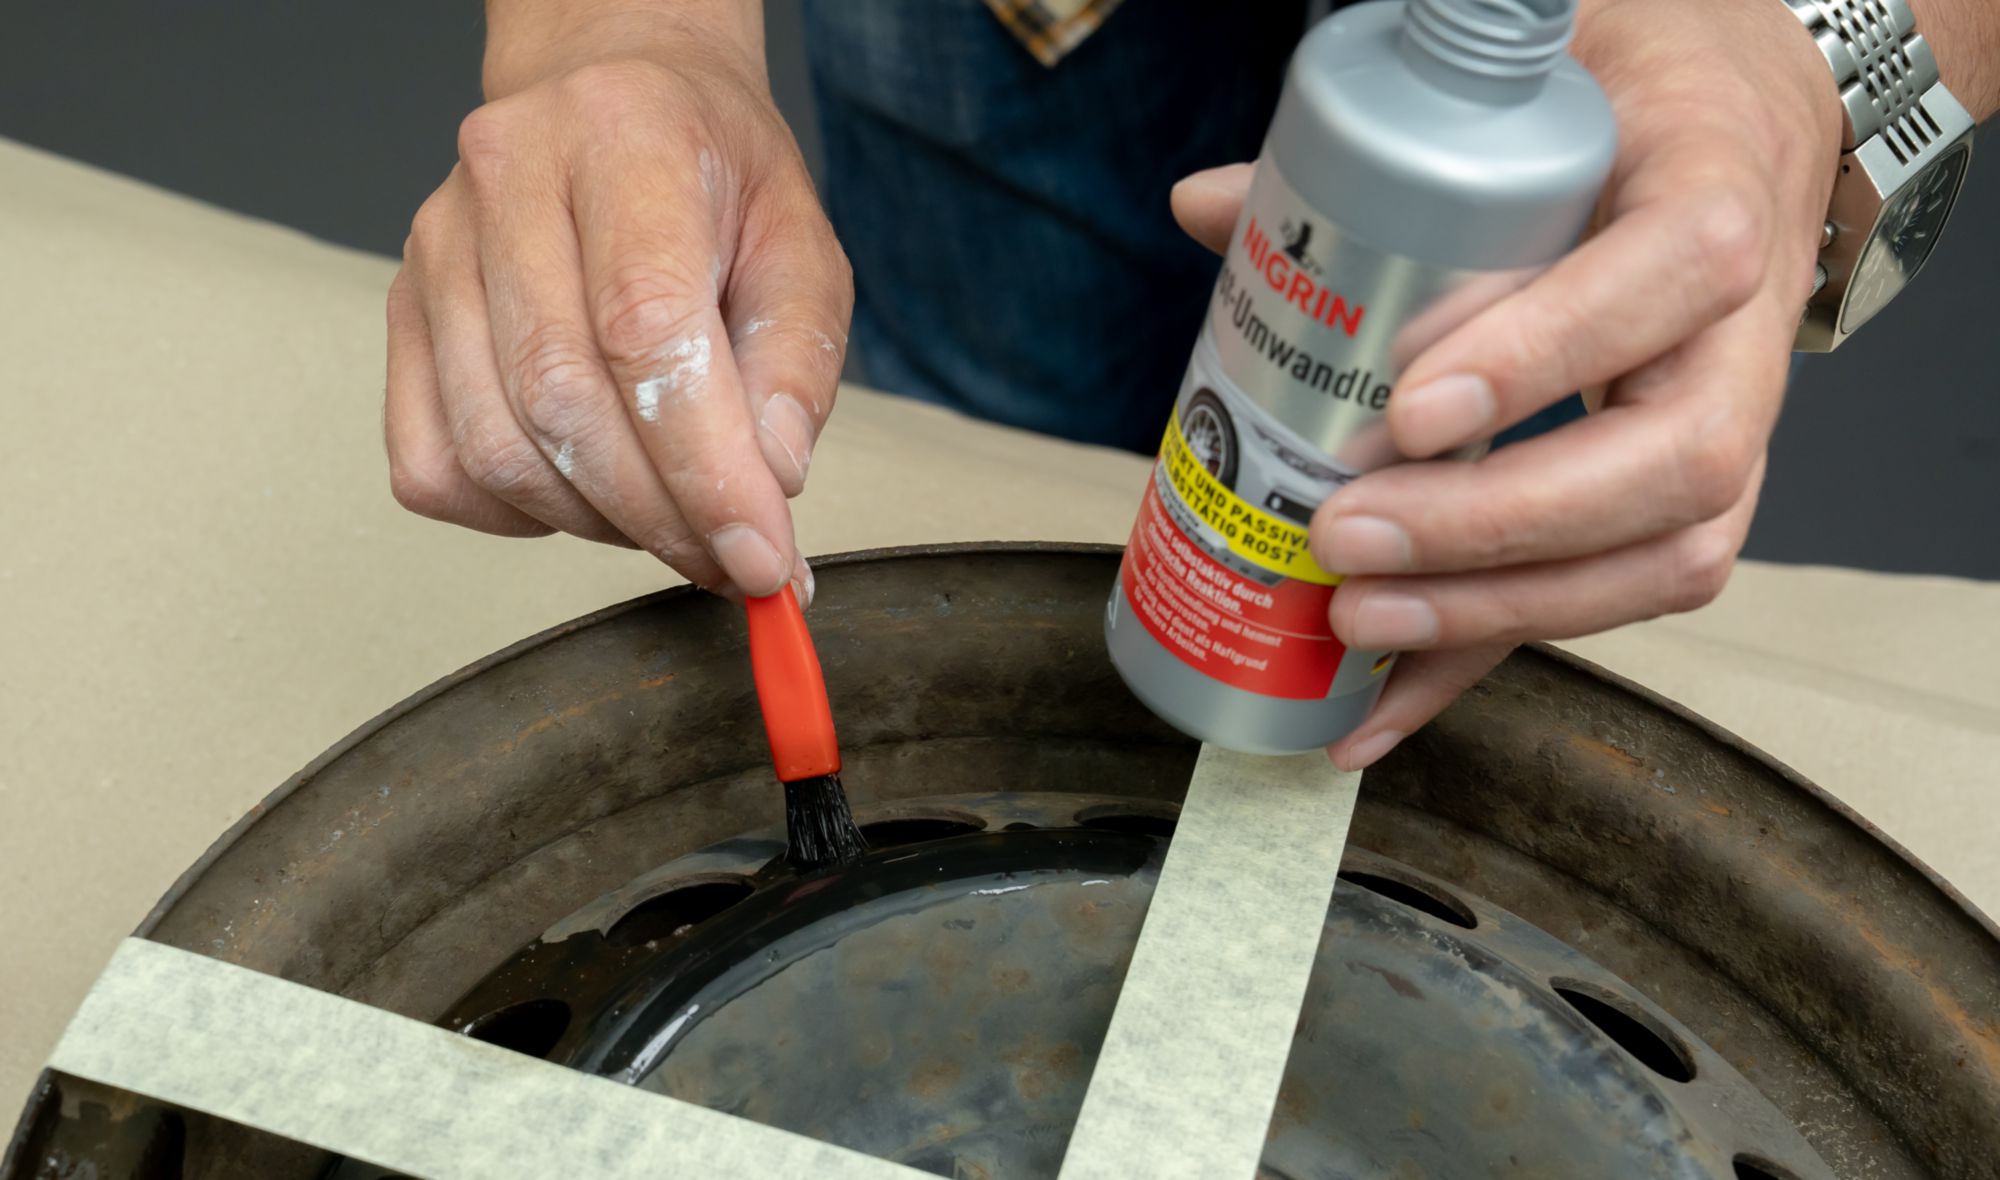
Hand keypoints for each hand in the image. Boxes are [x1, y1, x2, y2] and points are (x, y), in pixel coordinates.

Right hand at [385, 13, 850, 599]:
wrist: (619, 106)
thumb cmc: (711, 176)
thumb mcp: (801, 245)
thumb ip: (798, 361)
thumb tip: (771, 479)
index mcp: (623, 136)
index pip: (646, 329)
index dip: (706, 468)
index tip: (761, 552)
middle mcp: (508, 180)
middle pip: (564, 401)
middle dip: (662, 515)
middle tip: (732, 558)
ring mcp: (436, 250)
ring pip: (497, 448)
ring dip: (600, 522)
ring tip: (673, 517)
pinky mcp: (399, 315)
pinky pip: (436, 466)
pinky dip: (520, 513)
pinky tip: (587, 488)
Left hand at [1172, 0, 1841, 768]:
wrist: (1739, 138)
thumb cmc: (1627, 116)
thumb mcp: (1526, 102)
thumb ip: (1384, 146)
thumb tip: (1205, 210)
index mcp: (1713, 195)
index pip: (1670, 276)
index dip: (1548, 354)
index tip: (1412, 413)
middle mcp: (1745, 338)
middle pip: (1674, 464)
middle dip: (1502, 524)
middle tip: (1349, 537)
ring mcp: (1728, 435)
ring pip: (1664, 560)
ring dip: (1499, 613)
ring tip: (1356, 622)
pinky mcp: (1681, 511)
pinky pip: (1598, 606)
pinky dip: (1475, 666)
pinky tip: (1371, 715)